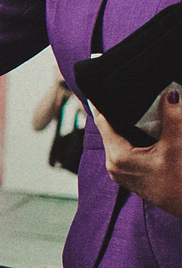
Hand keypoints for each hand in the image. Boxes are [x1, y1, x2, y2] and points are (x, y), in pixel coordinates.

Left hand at [94, 92, 181, 215]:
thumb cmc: (179, 182)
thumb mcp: (175, 146)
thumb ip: (172, 117)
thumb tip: (169, 93)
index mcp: (118, 157)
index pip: (102, 122)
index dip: (100, 103)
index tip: (95, 85)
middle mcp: (113, 165)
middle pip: (108, 129)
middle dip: (112, 110)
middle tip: (113, 87)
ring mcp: (120, 171)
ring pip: (116, 138)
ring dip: (121, 122)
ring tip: (125, 102)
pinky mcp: (130, 174)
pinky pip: (123, 147)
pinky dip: (128, 134)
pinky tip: (137, 124)